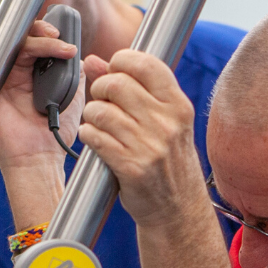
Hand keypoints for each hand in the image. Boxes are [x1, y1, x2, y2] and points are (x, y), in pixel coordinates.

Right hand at [0, 0, 85, 172]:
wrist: (40, 155)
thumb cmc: (55, 129)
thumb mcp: (73, 94)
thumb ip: (76, 72)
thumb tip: (84, 54)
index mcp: (30, 66)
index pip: (30, 34)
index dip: (38, 22)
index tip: (56, 20)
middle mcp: (9, 67)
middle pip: (9, 31)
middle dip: (26, 19)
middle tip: (49, 28)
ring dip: (0, 18)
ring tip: (16, 11)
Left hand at [79, 49, 205, 226]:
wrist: (178, 207)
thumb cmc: (168, 159)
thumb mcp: (163, 120)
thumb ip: (131, 87)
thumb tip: (93, 61)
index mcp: (179, 106)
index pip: (145, 64)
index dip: (121, 61)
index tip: (115, 72)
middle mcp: (168, 124)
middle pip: (116, 84)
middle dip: (100, 89)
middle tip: (103, 101)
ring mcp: (150, 146)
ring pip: (100, 110)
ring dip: (92, 115)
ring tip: (100, 124)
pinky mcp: (132, 167)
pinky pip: (95, 137)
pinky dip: (89, 135)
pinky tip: (97, 140)